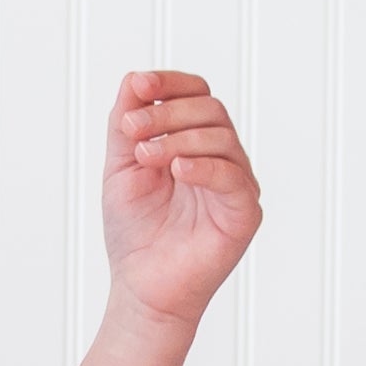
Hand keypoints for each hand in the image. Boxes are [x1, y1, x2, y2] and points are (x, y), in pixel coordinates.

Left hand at [99, 69, 262, 334]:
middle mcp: (221, 159)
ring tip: (144, 157)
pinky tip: (176, 171)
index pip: (195, 94)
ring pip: (222, 136)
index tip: (138, 86)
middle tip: (132, 132)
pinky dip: (204, 166)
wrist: (142, 288)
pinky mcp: (244, 213)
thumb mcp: (121, 167)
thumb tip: (134, 78)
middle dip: (167, 112)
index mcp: (194, 143)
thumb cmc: (134, 233)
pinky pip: (233, 176)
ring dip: (178, 137)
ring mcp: (236, 185)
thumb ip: (126, 124)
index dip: (169, 83)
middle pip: (209, 110)